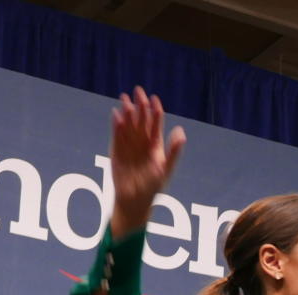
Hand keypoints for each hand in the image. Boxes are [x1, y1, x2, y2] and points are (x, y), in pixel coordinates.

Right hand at [109, 87, 185, 236]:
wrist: (134, 199)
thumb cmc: (153, 187)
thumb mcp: (166, 168)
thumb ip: (174, 150)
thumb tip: (181, 131)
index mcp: (156, 146)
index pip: (156, 125)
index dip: (155, 112)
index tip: (155, 99)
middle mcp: (142, 143)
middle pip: (141, 121)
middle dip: (140, 106)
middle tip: (138, 91)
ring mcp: (129, 145)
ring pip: (129, 125)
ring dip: (127, 112)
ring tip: (125, 98)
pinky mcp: (116, 150)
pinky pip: (117, 135)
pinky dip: (117, 125)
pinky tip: (117, 114)